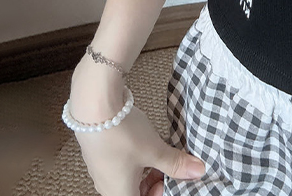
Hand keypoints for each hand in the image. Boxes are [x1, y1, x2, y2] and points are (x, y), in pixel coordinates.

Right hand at [73, 102, 206, 195]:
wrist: (93, 105)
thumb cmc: (122, 135)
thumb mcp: (154, 150)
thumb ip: (175, 163)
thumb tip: (197, 171)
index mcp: (120, 194)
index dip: (160, 193)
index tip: (172, 177)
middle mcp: (106, 186)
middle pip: (135, 191)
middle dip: (155, 180)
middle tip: (168, 164)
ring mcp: (100, 167)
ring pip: (127, 175)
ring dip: (145, 166)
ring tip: (157, 150)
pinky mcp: (97, 149)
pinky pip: (118, 161)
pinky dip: (133, 155)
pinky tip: (141, 138)